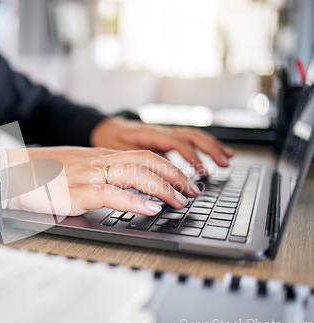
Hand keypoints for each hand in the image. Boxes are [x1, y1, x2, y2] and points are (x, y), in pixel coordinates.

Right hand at [5, 147, 200, 216]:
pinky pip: (112, 193)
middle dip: (175, 176)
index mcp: (99, 155)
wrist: (12, 170)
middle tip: (192, 191)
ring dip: (163, 188)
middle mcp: (98, 161)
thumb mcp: (75, 166)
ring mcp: (88, 174)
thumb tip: (123, 188)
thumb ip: (98, 172)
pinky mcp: (76, 192)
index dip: (168, 168)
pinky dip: (135, 201)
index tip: (183, 181)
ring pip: (135, 174)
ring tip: (180, 201)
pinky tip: (150, 209)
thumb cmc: (41, 171)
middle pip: (146, 161)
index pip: (143, 155)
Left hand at [91, 117, 234, 175]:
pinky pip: (190, 139)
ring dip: (211, 146)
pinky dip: (204, 146)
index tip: (201, 171)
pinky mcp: (168, 138)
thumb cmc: (110, 142)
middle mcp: (160, 130)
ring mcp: (165, 132)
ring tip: (226, 160)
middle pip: (190, 135)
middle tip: (222, 166)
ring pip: (193, 135)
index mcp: (148, 132)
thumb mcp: (118, 153)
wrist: (107, 129)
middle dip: (208, 150)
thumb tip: (156, 180)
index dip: (189, 156)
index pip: (175, 141)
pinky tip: (215, 156)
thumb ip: (135, 163)